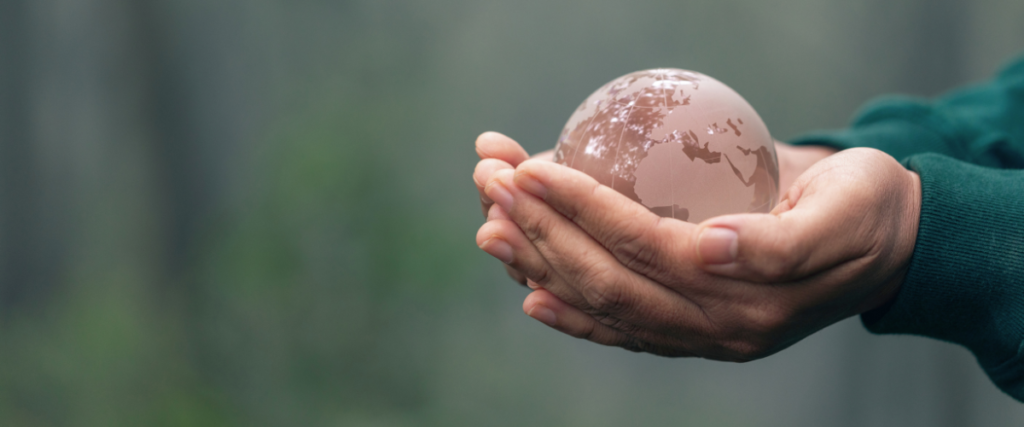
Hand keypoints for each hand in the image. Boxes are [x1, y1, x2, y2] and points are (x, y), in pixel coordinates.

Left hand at [475, 146, 919, 360]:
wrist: (891, 247)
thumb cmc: (869, 209)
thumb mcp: (847, 210)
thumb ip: (783, 241)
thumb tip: (713, 247)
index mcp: (752, 298)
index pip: (645, 247)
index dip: (582, 209)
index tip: (530, 169)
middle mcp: (717, 327)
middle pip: (607, 280)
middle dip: (541, 231)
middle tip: (492, 181)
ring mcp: (701, 334)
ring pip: (603, 303)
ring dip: (539, 263)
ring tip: (488, 225)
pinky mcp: (692, 329)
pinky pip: (621, 326)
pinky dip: (572, 312)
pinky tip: (528, 290)